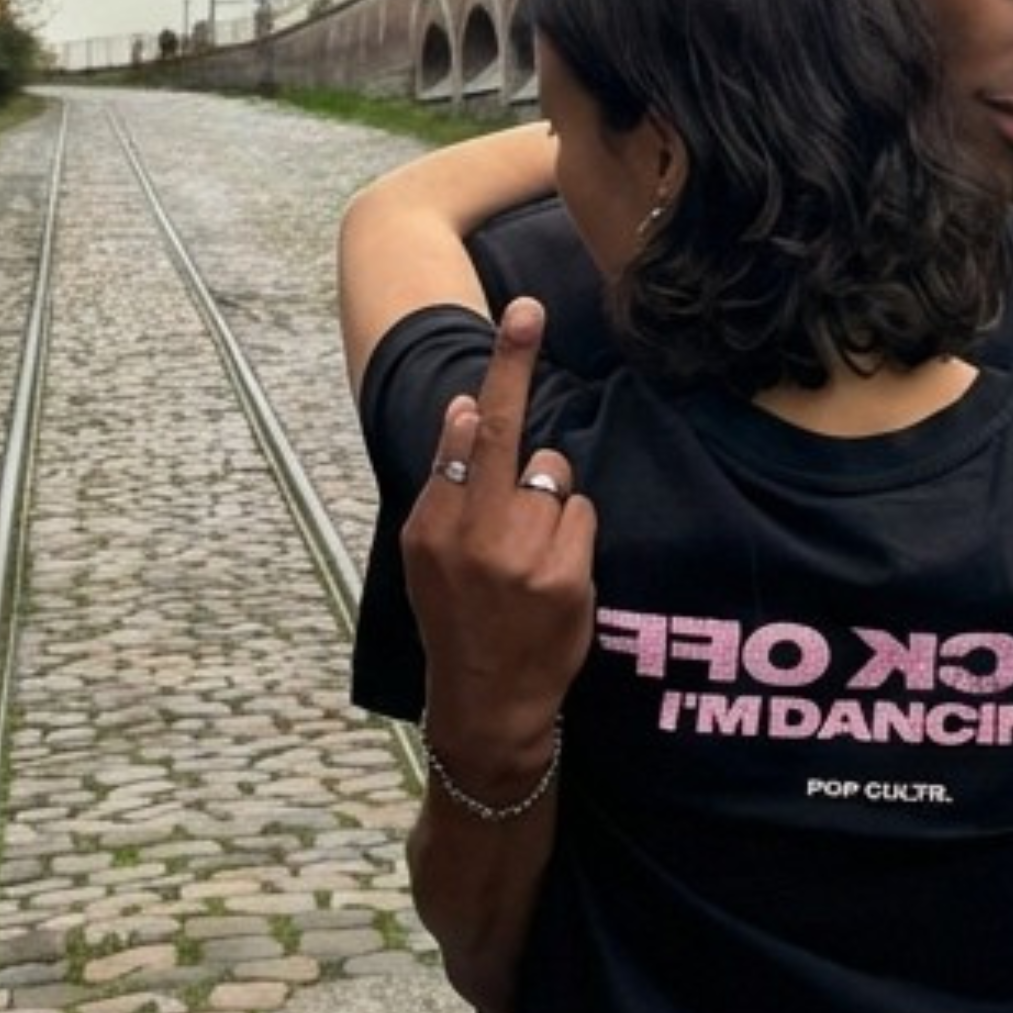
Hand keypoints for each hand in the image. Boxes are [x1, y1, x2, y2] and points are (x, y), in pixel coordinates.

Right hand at [399, 295, 596, 790]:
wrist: (488, 702)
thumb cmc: (462, 619)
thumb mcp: (430, 558)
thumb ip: (447, 487)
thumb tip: (462, 410)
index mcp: (431, 525)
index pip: (460, 436)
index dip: (487, 384)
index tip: (511, 325)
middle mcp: (470, 533)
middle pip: (500, 429)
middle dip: (513, 364)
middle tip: (527, 310)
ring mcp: (519, 553)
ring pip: (554, 474)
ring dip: (551, 495)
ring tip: (532, 548)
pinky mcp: (565, 575)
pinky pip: (582, 514)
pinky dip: (575, 531)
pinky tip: (555, 569)